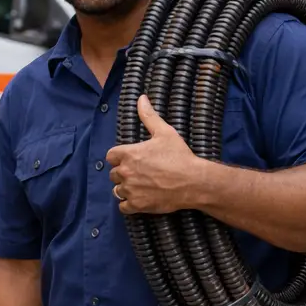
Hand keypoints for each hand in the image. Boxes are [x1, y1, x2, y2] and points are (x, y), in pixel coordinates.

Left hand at [105, 96, 207, 214]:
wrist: (194, 182)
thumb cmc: (180, 156)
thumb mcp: (165, 132)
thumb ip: (149, 116)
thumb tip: (141, 98)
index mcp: (128, 154)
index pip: (111, 156)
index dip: (120, 157)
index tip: (132, 159)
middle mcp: (125, 172)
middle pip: (114, 174)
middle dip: (124, 173)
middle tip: (141, 173)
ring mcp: (130, 189)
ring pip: (117, 190)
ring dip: (126, 188)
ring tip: (141, 186)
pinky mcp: (136, 205)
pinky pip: (123, 206)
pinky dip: (129, 204)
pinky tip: (140, 199)